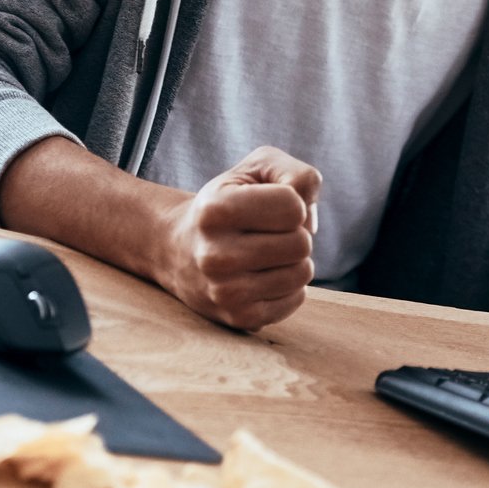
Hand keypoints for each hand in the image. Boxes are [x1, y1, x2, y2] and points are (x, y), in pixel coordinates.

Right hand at [158, 146, 320, 330]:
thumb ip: (298, 175)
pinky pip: (297, 298)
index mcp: (215, 211)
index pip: (294, 207)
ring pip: (303, 272)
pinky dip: (289, 285)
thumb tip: (310, 221)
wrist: (178, 249)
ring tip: (265, 254)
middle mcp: (214, 255)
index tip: (267, 206)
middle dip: (294, 233)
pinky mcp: (239, 318)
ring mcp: (225, 292)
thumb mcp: (258, 169)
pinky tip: (262, 276)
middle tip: (267, 233)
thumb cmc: (229, 201)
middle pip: (302, 243)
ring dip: (293, 260)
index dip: (292, 203)